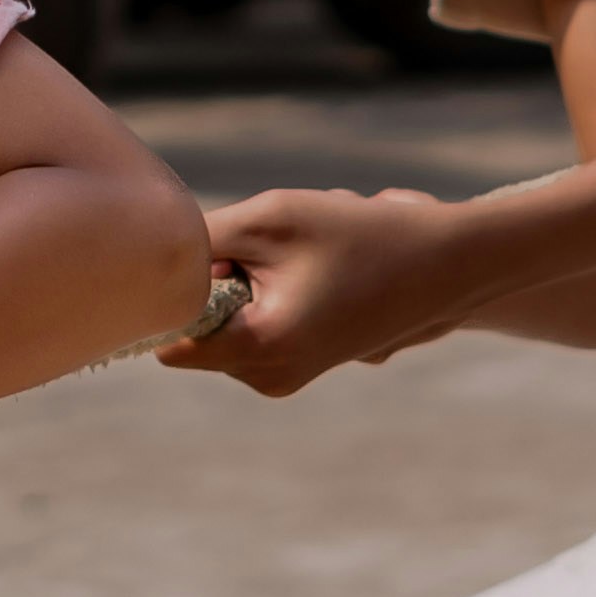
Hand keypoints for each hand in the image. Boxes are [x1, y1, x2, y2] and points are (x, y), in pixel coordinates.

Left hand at [164, 187, 484, 395]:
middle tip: (272, 253)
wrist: (447, 265)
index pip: (165, 338)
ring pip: (225, 320)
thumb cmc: (360, 236)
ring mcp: (284, 376)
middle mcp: (267, 377)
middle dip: (218, 280)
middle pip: (196, 325)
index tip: (196, 262)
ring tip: (301, 261)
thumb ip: (197, 243)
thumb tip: (149, 261)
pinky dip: (269, 292)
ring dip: (246, 280)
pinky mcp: (298, 365)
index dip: (166, 295)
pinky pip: (253, 323)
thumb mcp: (269, 220)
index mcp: (258, 348)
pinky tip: (314, 274)